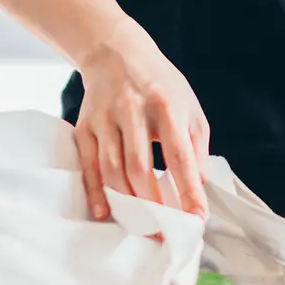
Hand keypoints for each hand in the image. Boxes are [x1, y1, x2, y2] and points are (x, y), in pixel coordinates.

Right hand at [75, 22, 208, 218]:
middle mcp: (133, 111)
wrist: (116, 52)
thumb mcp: (189, 106)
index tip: (197, 218)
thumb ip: (196, 144)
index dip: (188, 190)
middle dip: (154, 205)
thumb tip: (199, 185)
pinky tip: (106, 212)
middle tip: (167, 231)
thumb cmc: (161, 85)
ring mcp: (105, 119)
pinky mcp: (85, 126)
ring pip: (113, 170)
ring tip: (144, 227)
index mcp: (167, 105)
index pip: (179, 156)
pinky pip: (88, 165)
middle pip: (141, 168)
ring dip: (128, 203)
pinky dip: (96, 192)